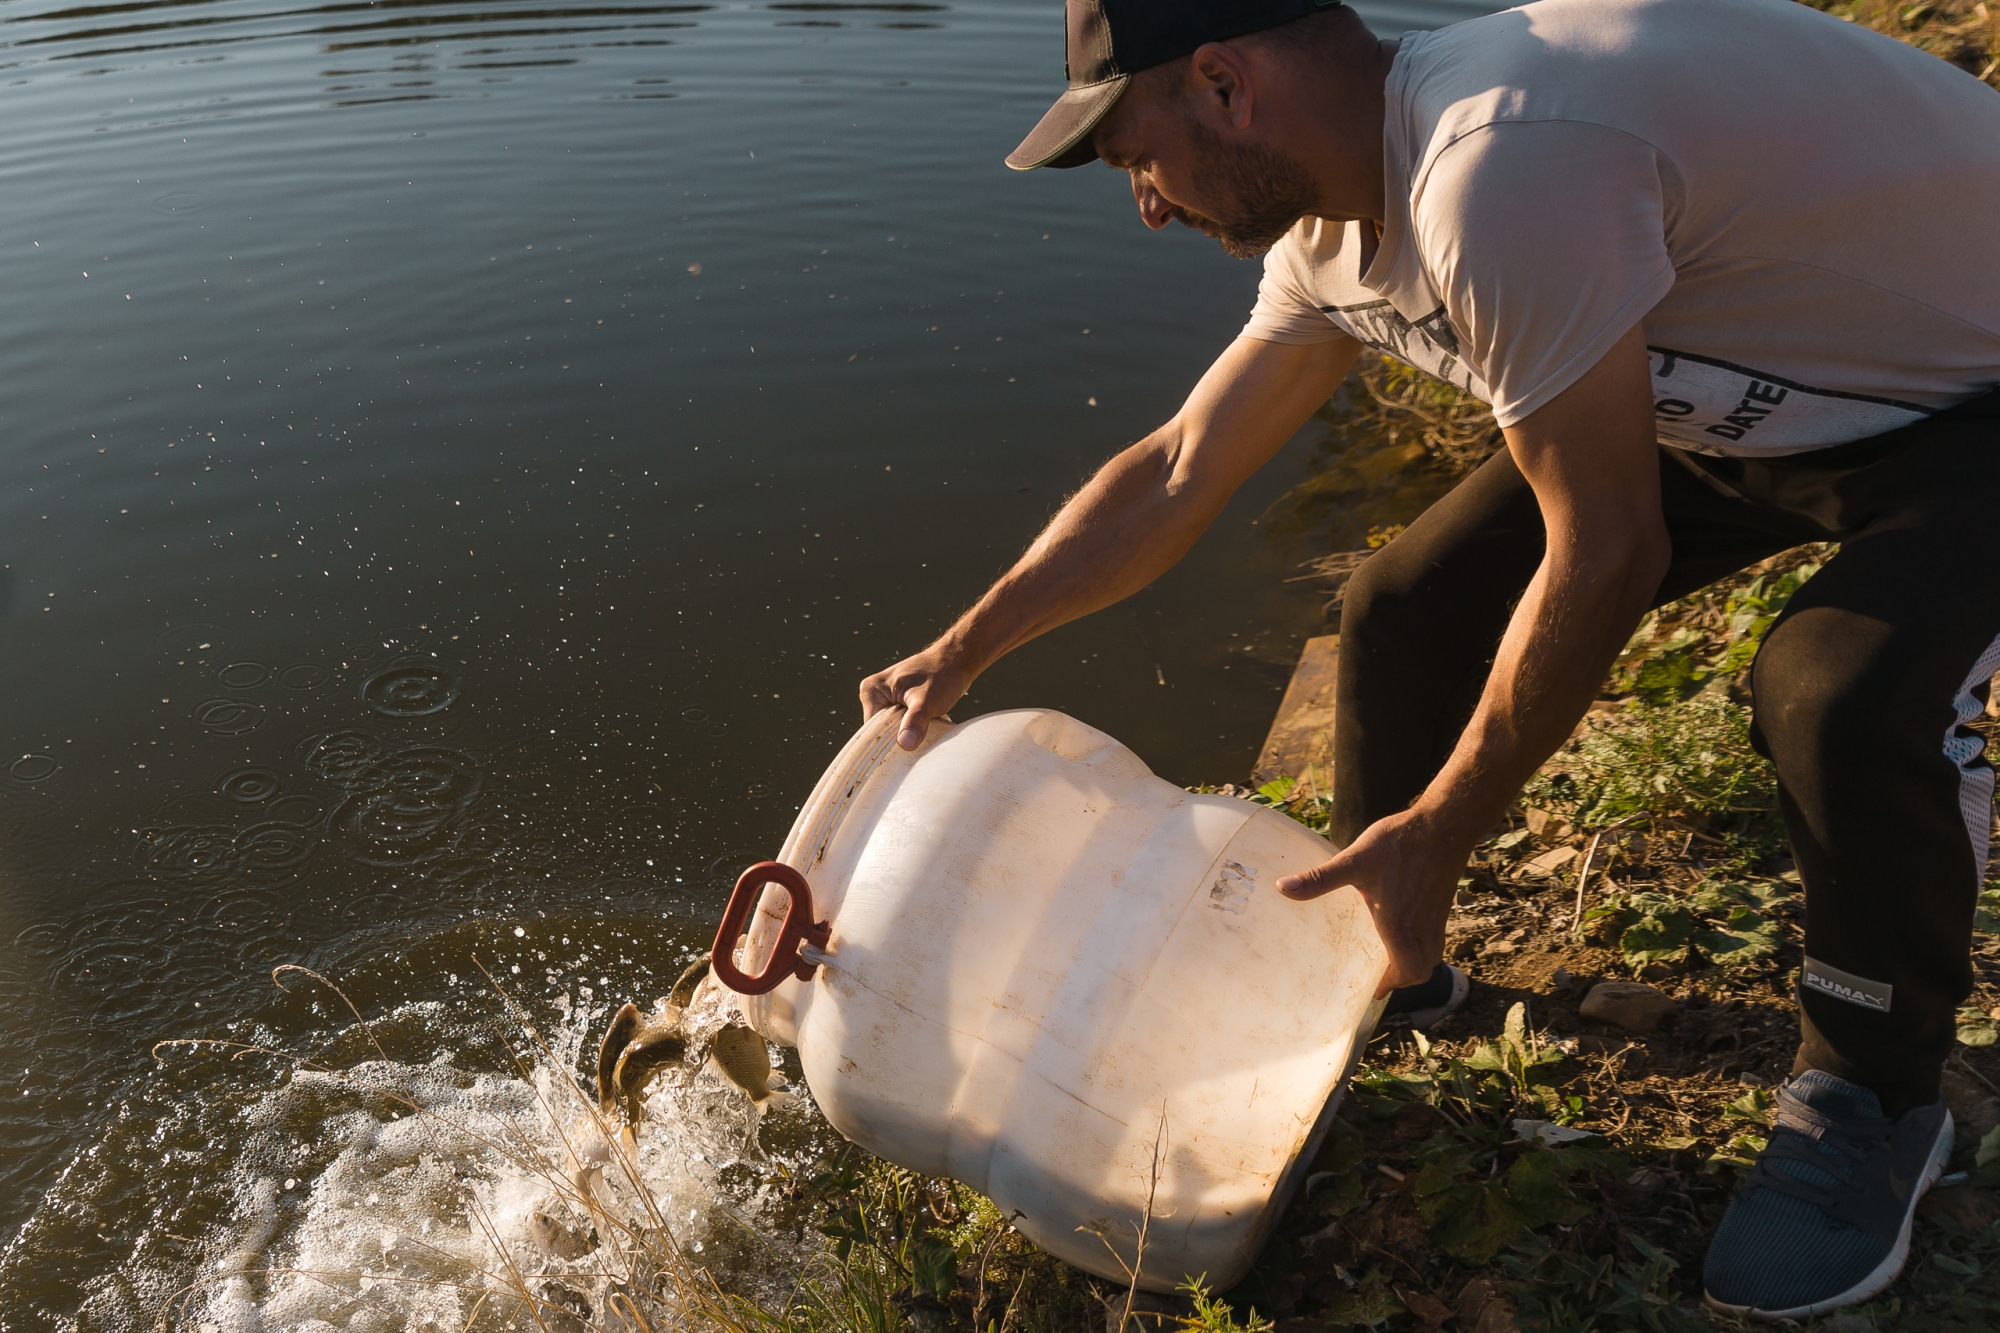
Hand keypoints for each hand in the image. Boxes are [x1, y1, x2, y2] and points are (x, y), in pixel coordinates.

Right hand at [860, 644, 973, 750]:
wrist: (957, 662)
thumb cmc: (942, 675)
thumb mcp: (927, 700)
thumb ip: (915, 721)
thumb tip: (905, 743)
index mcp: (871, 691)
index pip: (872, 729)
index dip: (888, 742)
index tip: (906, 749)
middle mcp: (874, 696)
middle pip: (880, 732)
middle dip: (899, 739)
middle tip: (919, 740)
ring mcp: (886, 701)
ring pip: (892, 731)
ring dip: (908, 735)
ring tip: (924, 732)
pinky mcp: (898, 705)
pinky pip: (900, 727)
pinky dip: (913, 731)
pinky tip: (925, 730)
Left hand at [1276, 809, 1467, 994]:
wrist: (1446, 824)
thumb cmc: (1400, 844)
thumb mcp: (1355, 860)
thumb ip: (1321, 879)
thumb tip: (1283, 888)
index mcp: (1401, 926)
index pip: (1406, 972)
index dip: (1391, 985)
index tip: (1372, 990)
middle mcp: (1423, 927)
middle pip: (1422, 969)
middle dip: (1401, 978)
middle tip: (1379, 974)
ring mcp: (1436, 915)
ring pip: (1431, 953)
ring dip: (1413, 961)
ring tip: (1389, 954)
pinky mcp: (1442, 902)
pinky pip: (1435, 935)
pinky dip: (1421, 943)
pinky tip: (1403, 925)